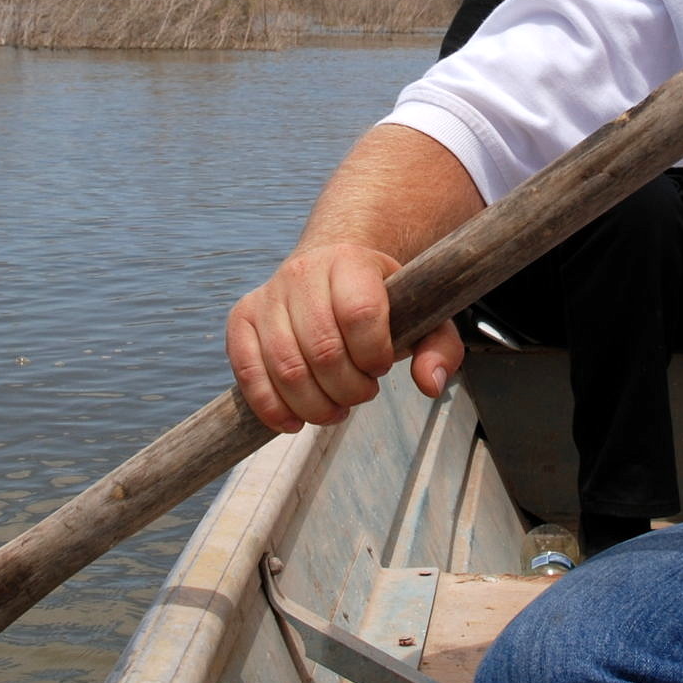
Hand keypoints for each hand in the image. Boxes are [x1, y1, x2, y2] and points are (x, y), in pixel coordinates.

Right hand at [225, 243, 464, 431]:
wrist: (332, 272)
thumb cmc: (382, 302)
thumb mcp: (423, 317)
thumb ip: (440, 349)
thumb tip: (431, 385)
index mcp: (350, 261)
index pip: (360, 313)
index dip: (375, 354)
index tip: (382, 365)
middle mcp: (302, 272)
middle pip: (323, 350)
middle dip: (349, 390)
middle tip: (362, 394)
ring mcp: (267, 296)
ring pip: (286, 368)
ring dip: (315, 406)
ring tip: (335, 409)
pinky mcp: (241, 319)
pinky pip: (247, 372)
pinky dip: (271, 407)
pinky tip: (294, 421)